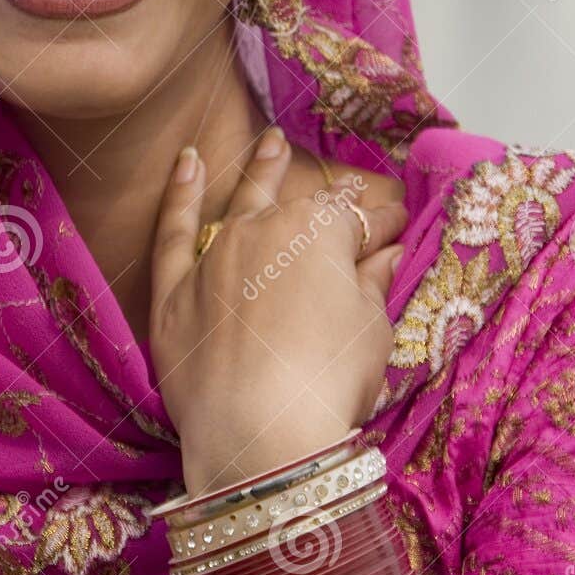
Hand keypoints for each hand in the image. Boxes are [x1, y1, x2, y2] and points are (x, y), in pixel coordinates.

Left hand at [149, 127, 407, 496]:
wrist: (258, 432)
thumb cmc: (328, 380)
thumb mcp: (371, 331)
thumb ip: (372, 284)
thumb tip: (385, 254)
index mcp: (320, 232)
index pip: (358, 220)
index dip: (383, 226)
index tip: (400, 230)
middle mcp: (264, 229)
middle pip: (301, 208)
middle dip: (330, 200)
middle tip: (348, 186)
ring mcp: (214, 255)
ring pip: (240, 202)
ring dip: (259, 170)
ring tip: (270, 142)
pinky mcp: (174, 290)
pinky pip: (174, 230)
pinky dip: (180, 194)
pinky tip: (187, 163)